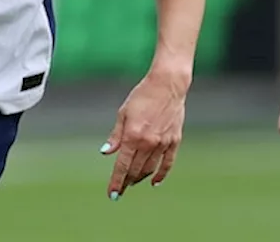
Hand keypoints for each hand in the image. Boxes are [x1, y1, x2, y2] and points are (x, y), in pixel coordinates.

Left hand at [100, 68, 187, 198]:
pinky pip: (167, 163)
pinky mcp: (174, 141)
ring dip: (140, 178)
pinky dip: (161, 174)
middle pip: (135, 170)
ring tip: (133, 182)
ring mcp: (162, 143)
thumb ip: (115, 135)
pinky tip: (155, 182)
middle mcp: (147, 143)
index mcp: (132, 136)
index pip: (122, 166)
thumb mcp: (123, 113)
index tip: (112, 194)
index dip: (116, 182)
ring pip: (150, 169)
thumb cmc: (142, 96)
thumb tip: (105, 152)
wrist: (167, 85)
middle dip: (126, 182)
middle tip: (120, 189)